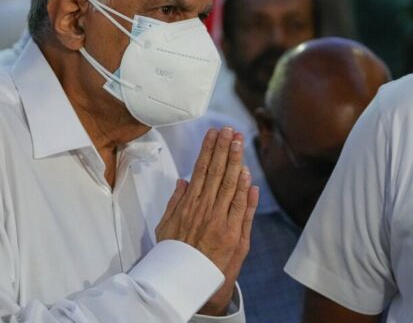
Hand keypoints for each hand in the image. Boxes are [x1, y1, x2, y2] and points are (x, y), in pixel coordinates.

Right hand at [156, 127, 258, 314]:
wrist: (187, 282)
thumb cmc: (175, 253)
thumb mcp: (166, 226)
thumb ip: (175, 201)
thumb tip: (182, 180)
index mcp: (189, 204)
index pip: (201, 169)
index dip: (209, 149)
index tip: (214, 133)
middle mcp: (205, 209)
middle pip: (217, 172)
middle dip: (224, 148)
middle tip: (230, 130)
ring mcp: (220, 221)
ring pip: (230, 185)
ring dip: (235, 162)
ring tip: (239, 142)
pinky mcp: (233, 235)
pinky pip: (241, 209)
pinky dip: (245, 191)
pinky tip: (247, 174)